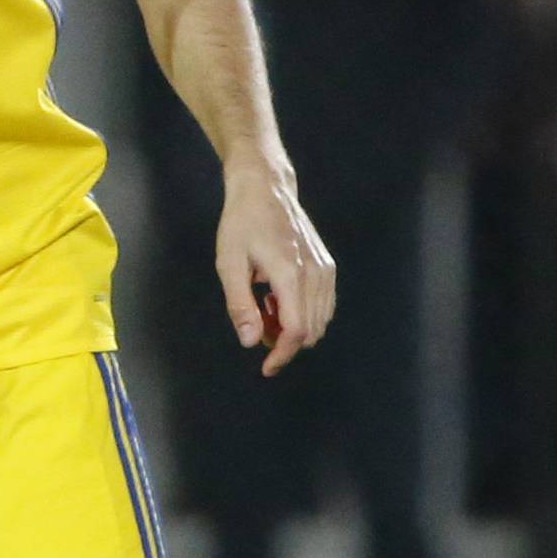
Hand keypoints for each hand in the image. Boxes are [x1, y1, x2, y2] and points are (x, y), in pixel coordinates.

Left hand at [217, 161, 335, 374]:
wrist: (265, 189)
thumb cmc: (241, 224)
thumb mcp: (229, 263)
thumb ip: (240, 305)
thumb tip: (251, 342)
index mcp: (290, 273)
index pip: (296, 330)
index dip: (281, 354)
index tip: (266, 368)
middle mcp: (315, 273)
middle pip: (311, 331)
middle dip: (284, 342)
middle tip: (257, 325)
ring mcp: (325, 269)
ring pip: (320, 320)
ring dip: (293, 328)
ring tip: (264, 306)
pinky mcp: (327, 266)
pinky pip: (323, 305)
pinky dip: (304, 313)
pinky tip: (278, 298)